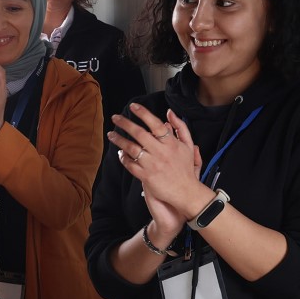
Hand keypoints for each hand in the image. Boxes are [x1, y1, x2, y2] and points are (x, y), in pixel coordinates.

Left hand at [110, 106, 206, 232]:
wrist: (186, 192)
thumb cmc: (185, 168)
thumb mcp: (188, 145)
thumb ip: (180, 127)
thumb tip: (170, 112)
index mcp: (171, 143)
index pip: (155, 124)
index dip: (143, 113)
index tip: (133, 107)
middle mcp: (161, 152)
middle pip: (139, 133)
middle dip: (125, 123)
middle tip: (116, 118)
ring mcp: (152, 165)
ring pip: (131, 148)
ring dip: (119, 140)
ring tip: (111, 134)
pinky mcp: (146, 177)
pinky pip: (131, 165)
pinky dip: (124, 158)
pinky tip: (120, 153)